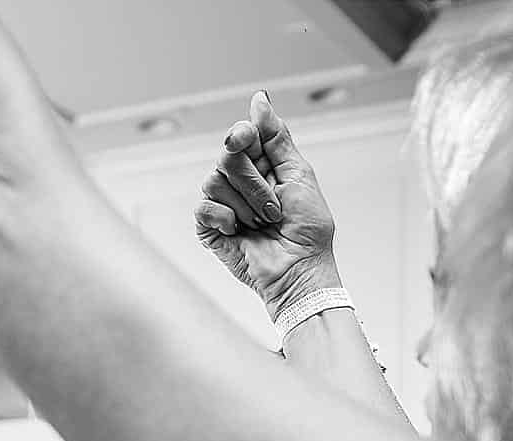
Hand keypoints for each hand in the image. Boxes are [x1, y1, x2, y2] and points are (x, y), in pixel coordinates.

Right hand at [194, 91, 342, 310]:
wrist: (298, 269)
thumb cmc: (307, 229)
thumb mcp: (299, 173)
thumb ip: (276, 136)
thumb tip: (259, 100)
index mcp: (263, 164)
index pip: (242, 135)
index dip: (243, 134)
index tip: (248, 139)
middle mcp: (240, 180)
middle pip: (228, 157)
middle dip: (255, 183)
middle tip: (274, 207)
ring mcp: (223, 202)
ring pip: (215, 180)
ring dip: (246, 205)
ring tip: (262, 223)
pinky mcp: (209, 226)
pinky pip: (205, 206)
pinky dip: (227, 218)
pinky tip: (241, 232)